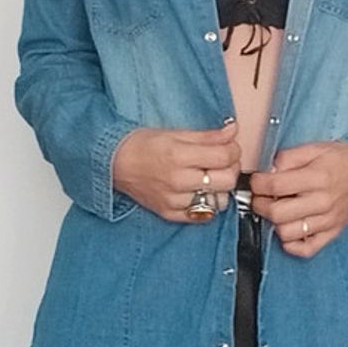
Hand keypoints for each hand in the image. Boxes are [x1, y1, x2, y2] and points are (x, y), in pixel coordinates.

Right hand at [112, 120, 240, 221]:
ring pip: (219, 201)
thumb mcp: (175, 133)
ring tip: (210, 177)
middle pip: (226, 180)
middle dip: (231, 168)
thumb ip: (207, 135)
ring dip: (220, 188)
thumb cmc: (142, 145)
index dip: (233, 149)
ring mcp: (174, 201)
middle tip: (223, 161)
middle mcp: (177, 181)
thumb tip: (232, 131)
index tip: (229, 146)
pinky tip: (200, 192)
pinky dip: (207, 204)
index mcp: (178, 156)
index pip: (224, 157)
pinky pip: (203, 216)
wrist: (114, 163)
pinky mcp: (170, 214)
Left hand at [250, 141, 347, 257]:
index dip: (258, 184)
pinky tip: (289, 229)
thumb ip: (288, 157)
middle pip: (277, 213)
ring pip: (287, 233)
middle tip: (261, 196)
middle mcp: (322, 202)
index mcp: (316, 178)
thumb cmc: (342, 160)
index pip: (275, 186)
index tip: (256, 181)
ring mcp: (327, 221)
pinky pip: (306, 249)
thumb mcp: (314, 148)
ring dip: (275, 223)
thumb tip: (268, 170)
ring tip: (277, 210)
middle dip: (260, 204)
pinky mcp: (332, 233)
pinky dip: (292, 244)